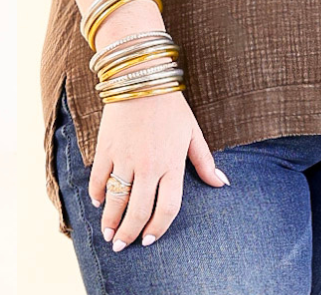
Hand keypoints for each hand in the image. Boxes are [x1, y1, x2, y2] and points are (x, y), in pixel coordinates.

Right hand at [89, 90, 228, 251]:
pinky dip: (98, 193)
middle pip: (138, 210)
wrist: (140, 76)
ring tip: (108, 234)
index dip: (157, 228)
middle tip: (121, 246)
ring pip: (116, 199)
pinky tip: (99, 202)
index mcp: (171, 165)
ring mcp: (125, 157)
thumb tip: (222, 184)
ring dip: (110, 221)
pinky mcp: (107, 147)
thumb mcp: (192, 132)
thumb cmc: (170, 105)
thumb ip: (205, 162)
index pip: (166, 208)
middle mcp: (148, 165)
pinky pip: (100, 177)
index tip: (149, 239)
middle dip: (129, 233)